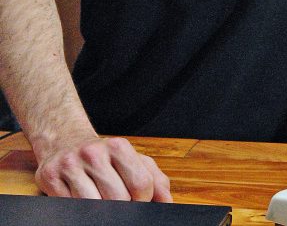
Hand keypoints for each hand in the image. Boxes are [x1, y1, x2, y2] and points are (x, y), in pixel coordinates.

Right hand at [34, 135, 171, 200]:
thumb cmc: (104, 157)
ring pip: (92, 206)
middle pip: (117, 198)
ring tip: (102, 208)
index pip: (141, 184)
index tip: (138, 204)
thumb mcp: (132, 160)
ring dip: (100, 214)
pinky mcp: (49, 177)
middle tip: (119, 210)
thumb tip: (167, 203)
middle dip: (122, 211)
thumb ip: (155, 179)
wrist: (65, 141)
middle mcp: (94, 152)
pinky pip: (68, 207)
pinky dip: (79, 212)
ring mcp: (70, 164)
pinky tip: (81, 203)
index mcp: (119, 147)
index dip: (143, 202)